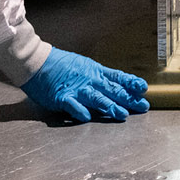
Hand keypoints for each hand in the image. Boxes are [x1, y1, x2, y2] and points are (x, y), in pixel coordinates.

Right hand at [22, 47, 149, 121]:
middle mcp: (89, 79)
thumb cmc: (59, 65)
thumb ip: (98, 77)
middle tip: (143, 106)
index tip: (144, 88)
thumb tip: (115, 85)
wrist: (36, 62)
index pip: (117, 77)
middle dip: (128, 98)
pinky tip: (87, 117)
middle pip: (112, 89)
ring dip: (110, 106)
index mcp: (95, 71)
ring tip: (122, 114)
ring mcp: (75, 88)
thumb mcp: (84, 66)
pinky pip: (71, 104)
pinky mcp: (61, 97)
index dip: (131, 83)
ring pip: (96, 98)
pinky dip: (79, 110)